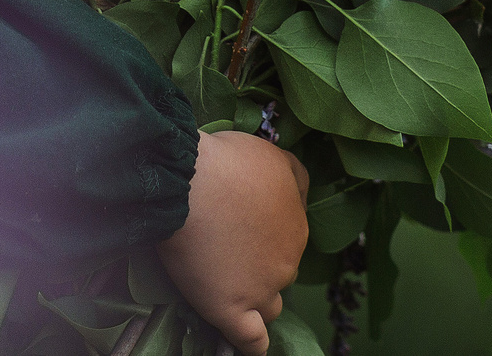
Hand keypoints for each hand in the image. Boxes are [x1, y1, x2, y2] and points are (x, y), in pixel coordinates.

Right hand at [154, 130, 309, 355]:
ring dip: (257, 297)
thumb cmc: (227, 162)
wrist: (190, 182)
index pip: (286, 237)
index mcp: (297, 225)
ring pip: (269, 304)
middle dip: (260, 261)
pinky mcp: (232, 310)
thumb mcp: (272, 155)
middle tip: (226, 244)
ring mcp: (262, 289)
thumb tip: (301, 194)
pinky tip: (250, 346)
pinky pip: (252, 341)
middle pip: (278, 270)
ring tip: (229, 285)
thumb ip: (294, 176)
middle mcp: (287, 261)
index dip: (263, 231)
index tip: (238, 221)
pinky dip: (252, 345)